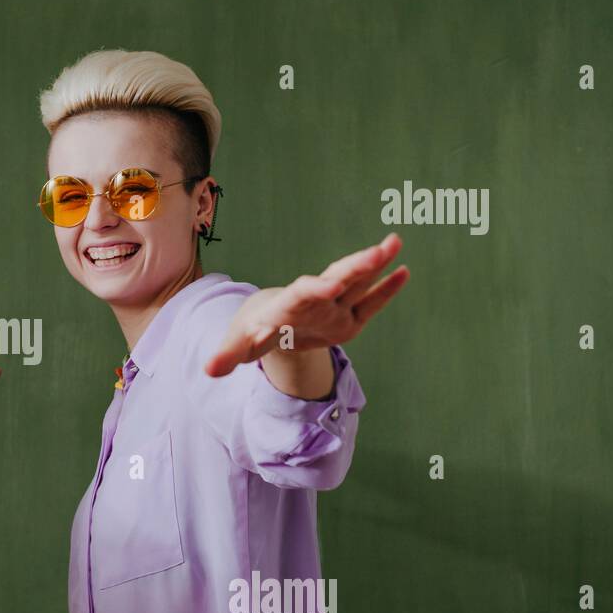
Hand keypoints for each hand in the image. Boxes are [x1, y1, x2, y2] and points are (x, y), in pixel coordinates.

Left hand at [205, 232, 408, 376]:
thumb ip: (228, 355)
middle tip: (376, 251)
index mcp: (287, 306)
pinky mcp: (347, 318)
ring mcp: (333, 307)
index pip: (300, 296)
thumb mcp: (239, 344)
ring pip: (356, 283)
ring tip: (393, 242)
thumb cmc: (253, 329)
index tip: (329, 284)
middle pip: (336, 281)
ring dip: (373, 265)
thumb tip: (209, 370)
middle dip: (355, 268)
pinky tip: (403, 271)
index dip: (313, 290)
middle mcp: (313, 301)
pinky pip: (369, 302)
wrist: (266, 318)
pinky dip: (385, 289)